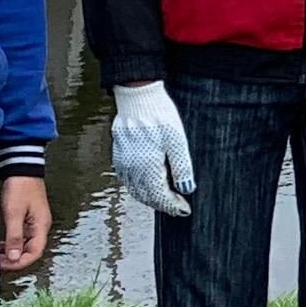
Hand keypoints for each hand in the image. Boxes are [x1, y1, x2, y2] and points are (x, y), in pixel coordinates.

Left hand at [0, 176, 51, 271]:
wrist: (22, 167)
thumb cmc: (20, 187)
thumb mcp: (14, 213)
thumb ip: (14, 237)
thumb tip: (14, 257)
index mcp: (41, 227)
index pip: (33, 254)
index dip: (18, 262)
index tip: (3, 264)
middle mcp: (40, 227)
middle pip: (30, 251)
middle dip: (14, 259)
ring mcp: (35, 223)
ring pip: (25, 245)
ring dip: (12, 252)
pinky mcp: (28, 218)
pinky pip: (22, 237)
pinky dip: (12, 243)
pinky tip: (2, 243)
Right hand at [112, 83, 196, 217]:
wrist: (138, 96)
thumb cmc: (160, 115)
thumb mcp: (177, 141)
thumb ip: (182, 167)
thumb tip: (187, 189)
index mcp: (148, 167)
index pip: (160, 197)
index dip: (173, 206)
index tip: (185, 210)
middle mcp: (132, 168)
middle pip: (147, 197)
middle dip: (163, 205)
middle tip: (177, 207)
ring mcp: (123, 162)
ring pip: (135, 190)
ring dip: (149, 198)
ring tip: (164, 199)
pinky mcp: (118, 155)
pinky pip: (126, 179)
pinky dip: (137, 187)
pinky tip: (146, 185)